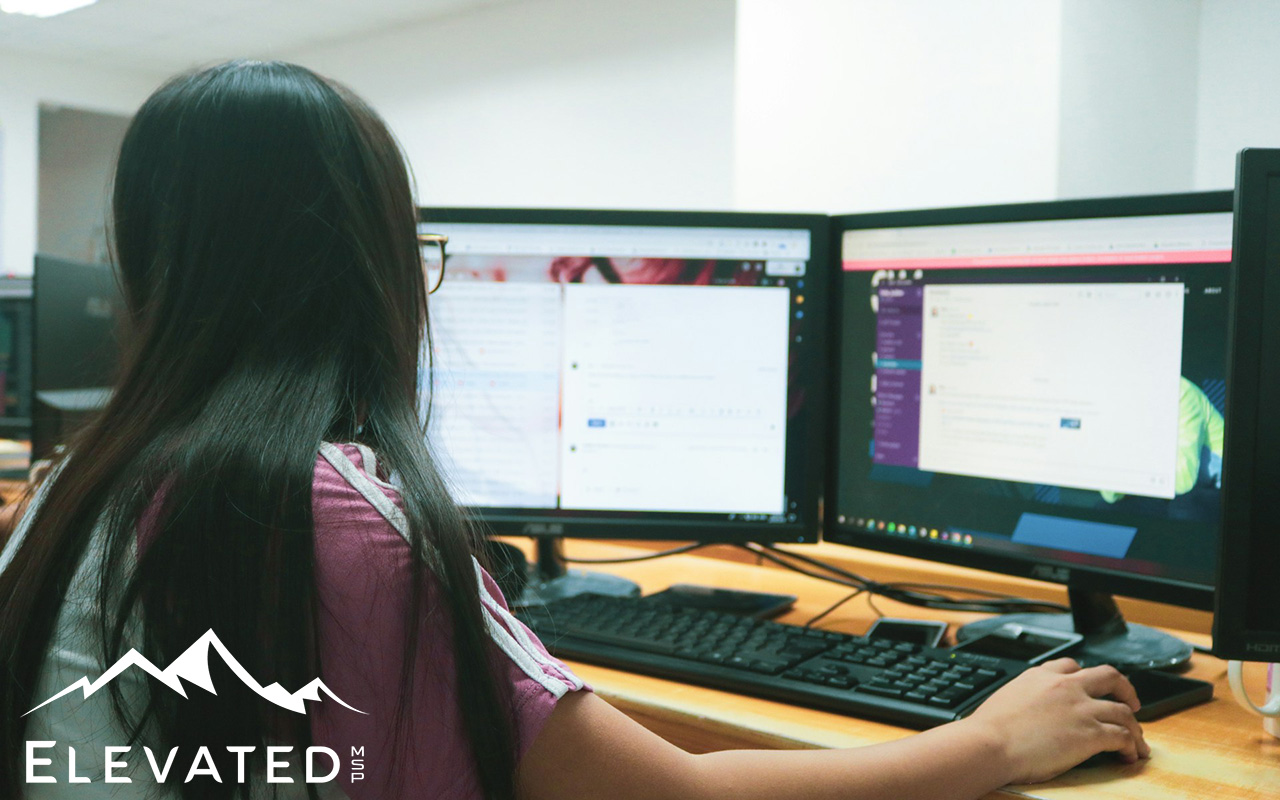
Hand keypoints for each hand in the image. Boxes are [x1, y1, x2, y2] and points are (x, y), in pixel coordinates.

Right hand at [962, 657, 1149, 783]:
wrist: (989, 744)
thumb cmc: (989, 729)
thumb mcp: (1006, 698)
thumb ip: (1025, 697)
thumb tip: (1027, 711)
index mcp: (1041, 676)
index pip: (1072, 666)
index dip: (1087, 676)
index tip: (1092, 687)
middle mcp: (1065, 687)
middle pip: (1109, 676)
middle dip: (1125, 688)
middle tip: (1131, 701)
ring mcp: (1081, 709)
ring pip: (1123, 711)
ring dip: (1134, 727)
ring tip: (1136, 740)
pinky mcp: (1090, 734)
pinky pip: (1123, 737)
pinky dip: (1131, 747)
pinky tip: (1129, 756)